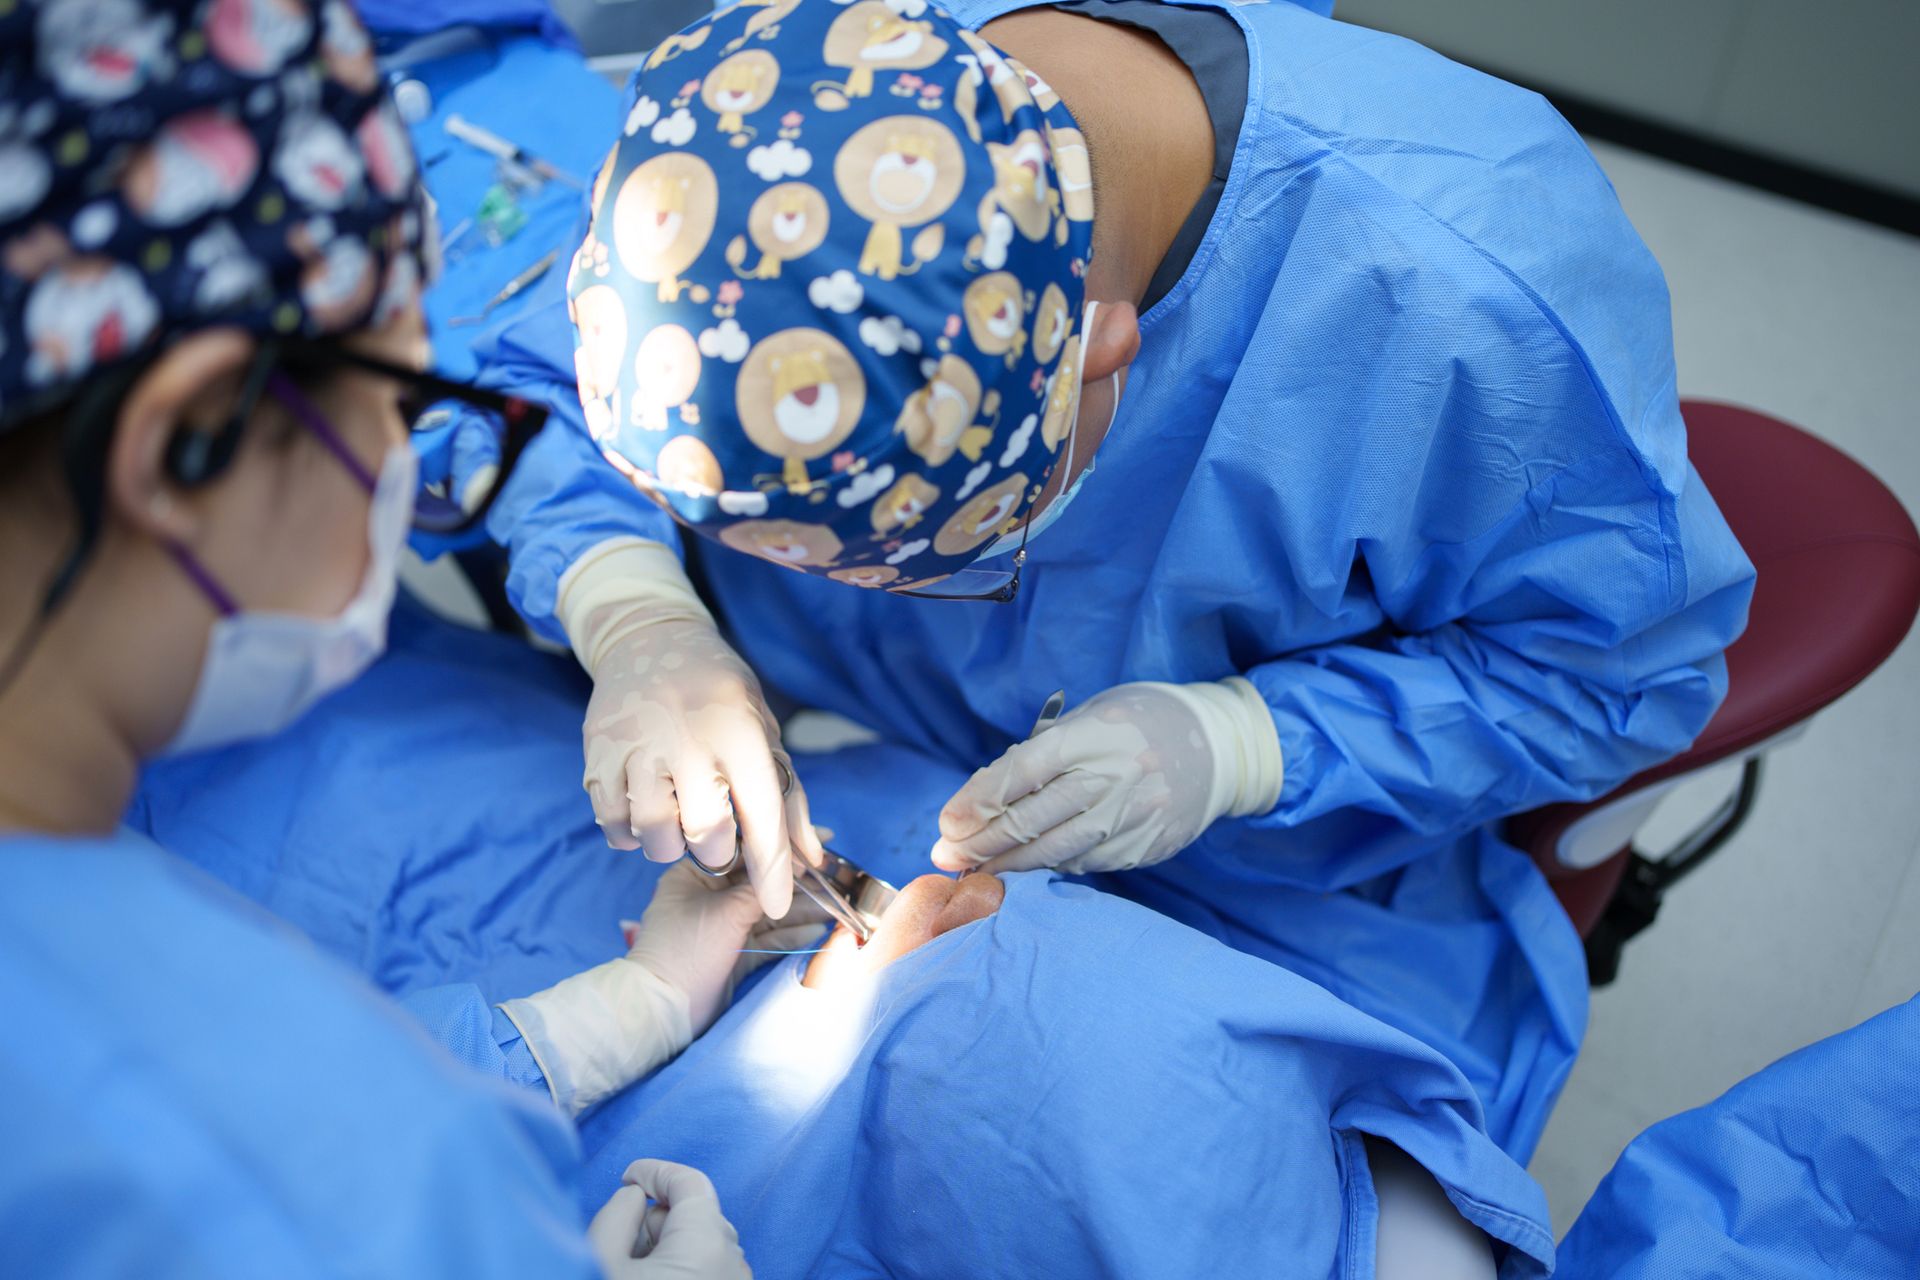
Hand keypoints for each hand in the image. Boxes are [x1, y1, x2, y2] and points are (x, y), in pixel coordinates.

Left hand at [498, 862, 826, 1114]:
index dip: (782, 844)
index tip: (819, 839)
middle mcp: (709, 896)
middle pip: (761, 880)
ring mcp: (723, 926)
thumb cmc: (687, 950)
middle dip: (799, 879)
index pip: (746, 850)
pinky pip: (768, 938)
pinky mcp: (734, 954)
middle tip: (835, 875)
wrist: (664, 1010)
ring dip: (802, 908)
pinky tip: (819, 930)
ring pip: (769, 910)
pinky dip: (792, 934)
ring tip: (837, 904)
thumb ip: (763, 886)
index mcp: (696, 875)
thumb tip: (796, 862)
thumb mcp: (727, 911)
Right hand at [581, 612, 824, 916]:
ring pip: (654, 834)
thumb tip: (809, 863)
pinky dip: (628, 834)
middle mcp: (689, 740)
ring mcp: (638, 746)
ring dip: (669, 845)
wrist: (650, 639)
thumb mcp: (764, 733)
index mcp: (740, 734)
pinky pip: (611, 821)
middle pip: (707, 835)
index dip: (772, 870)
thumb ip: (789, 800)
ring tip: (677, 822)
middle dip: (718, 852)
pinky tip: (642, 815)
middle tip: (717, 836)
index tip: (775, 904)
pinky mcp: (599, 751)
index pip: (763, 816)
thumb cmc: (720, 695)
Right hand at [588, 1160, 750, 1278]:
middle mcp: (733, 1264)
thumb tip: (633, 1197)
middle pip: (696, 1215)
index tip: (626, 1179)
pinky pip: (710, 1270)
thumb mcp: (600, 1260)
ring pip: (701, 1245)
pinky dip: (681, 1267)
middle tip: (622, 1245)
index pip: (690, 1182)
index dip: (654, 1171)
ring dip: (669, 1246)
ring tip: (634, 1272)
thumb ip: (616, 1215)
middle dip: (657, 1219)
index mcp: (705, 1246)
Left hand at [931, 679, 1280, 874]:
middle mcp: (1116, 776)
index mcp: (1096, 734)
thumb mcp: (1093, 716)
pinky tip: (1029, 866)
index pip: (1022, 771)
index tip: (948, 822)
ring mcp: (1135, 816)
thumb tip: (981, 799)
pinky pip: (1087, 863)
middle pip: (1032, 820)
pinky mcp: (1148, 846)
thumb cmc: (1140, 724)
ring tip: (976, 869)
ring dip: (1008, 864)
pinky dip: (1052, 865)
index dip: (977, 800)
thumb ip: (1042, 753)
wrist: (1220, 747)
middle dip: (980, 843)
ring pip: (1056, 851)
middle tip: (945, 856)